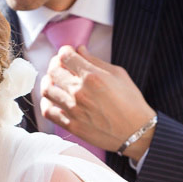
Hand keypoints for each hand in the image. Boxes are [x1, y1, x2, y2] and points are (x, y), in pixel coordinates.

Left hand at [40, 46, 155, 160]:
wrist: (136, 132)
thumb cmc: (131, 102)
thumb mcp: (119, 75)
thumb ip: (96, 61)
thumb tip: (80, 50)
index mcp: (92, 77)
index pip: (65, 56)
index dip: (64, 51)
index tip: (68, 53)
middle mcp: (79, 92)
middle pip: (53, 71)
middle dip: (55, 64)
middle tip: (60, 65)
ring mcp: (73, 110)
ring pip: (47, 90)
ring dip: (48, 82)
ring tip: (53, 81)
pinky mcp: (71, 125)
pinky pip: (48, 112)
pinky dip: (46, 103)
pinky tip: (52, 100)